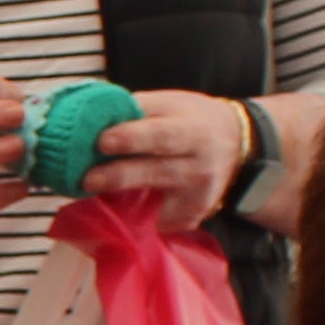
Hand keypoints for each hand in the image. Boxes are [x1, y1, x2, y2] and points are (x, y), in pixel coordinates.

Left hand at [84, 89, 251, 228]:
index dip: (131, 139)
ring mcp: (199, 195)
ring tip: (92, 189)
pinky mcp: (194, 216)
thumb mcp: (171, 104)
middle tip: (86, 178)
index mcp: (194, 130)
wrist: (238, 145)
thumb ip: (136, 110)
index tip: (102, 141)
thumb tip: (93, 117)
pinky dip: (139, 214)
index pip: (162, 136)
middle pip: (156, 171)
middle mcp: (200, 165)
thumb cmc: (192, 119)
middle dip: (118, 175)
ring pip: (157, 201)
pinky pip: (161, 220)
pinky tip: (124, 202)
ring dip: (121, 197)